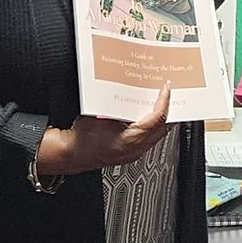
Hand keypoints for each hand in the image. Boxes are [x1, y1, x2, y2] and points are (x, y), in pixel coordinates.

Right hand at [38, 86, 173, 178]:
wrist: (71, 153)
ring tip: (161, 104)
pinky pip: (149, 140)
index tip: (166, 88)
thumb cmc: (81, 137)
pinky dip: (152, 127)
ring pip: (157, 135)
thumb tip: (131, 92)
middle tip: (170, 95)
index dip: (164, 101)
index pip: (157, 118)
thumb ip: (119, 105)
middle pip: (163, 128)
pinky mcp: (130, 154)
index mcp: (130, 139)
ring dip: (161, 120)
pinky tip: (147, 117)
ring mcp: (133, 153)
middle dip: (169, 110)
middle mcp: (135, 149)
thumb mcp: (101, 114)